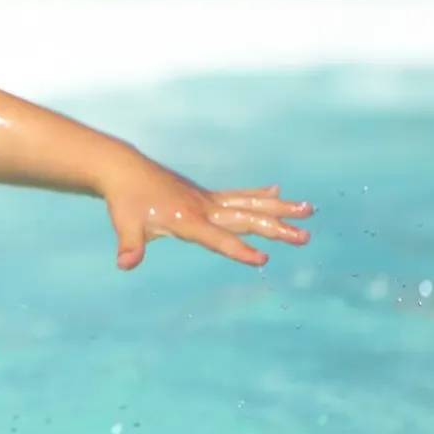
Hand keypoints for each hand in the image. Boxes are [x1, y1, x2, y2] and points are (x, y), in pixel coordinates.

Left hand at [100, 157, 311, 270]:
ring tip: (308, 209)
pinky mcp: (206, 195)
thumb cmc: (125, 201)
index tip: (263, 259)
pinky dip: (258, 194)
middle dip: (276, 229)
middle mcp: (203, 208)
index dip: (238, 249)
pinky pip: (238, 196)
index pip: (217, 238)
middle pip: (245, 219)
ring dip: (278, 208)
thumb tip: (125, 264)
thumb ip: (130, 246)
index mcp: (187, 219)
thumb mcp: (125, 225)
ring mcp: (207, 199)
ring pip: (249, 204)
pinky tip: (278, 192)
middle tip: (305, 237)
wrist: (124, 169)